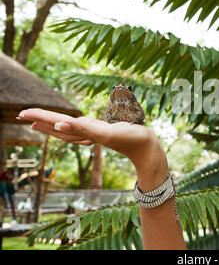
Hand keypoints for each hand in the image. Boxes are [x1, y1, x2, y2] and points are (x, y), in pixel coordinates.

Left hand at [17, 108, 163, 172]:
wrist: (149, 151)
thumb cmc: (132, 141)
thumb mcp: (107, 133)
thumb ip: (84, 129)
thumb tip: (59, 125)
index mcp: (86, 132)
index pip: (59, 123)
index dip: (41, 117)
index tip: (23, 113)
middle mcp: (88, 134)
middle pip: (59, 127)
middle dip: (41, 120)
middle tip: (22, 114)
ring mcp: (97, 135)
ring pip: (69, 130)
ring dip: (53, 124)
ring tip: (39, 122)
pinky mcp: (106, 133)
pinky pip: (83, 130)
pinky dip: (72, 128)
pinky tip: (71, 127)